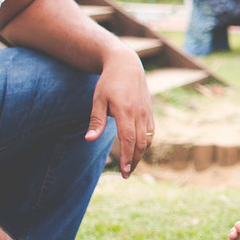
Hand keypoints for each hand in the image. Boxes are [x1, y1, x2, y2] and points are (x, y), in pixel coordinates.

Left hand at [87, 45, 152, 177]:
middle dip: (134, 161)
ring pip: (148, 139)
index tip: (124, 171)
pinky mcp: (149, 111)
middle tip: (126, 175)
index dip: (127, 157)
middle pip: (140, 143)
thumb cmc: (109, 82)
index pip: (128, 139)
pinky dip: (146, 143)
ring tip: (131, 166)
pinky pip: (151, 132)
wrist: (127, 64)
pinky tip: (138, 150)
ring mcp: (147, 112)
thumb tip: (89, 139)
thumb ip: (96, 120)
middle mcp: (139, 113)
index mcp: (125, 110)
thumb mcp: (98, 99)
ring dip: (140, 154)